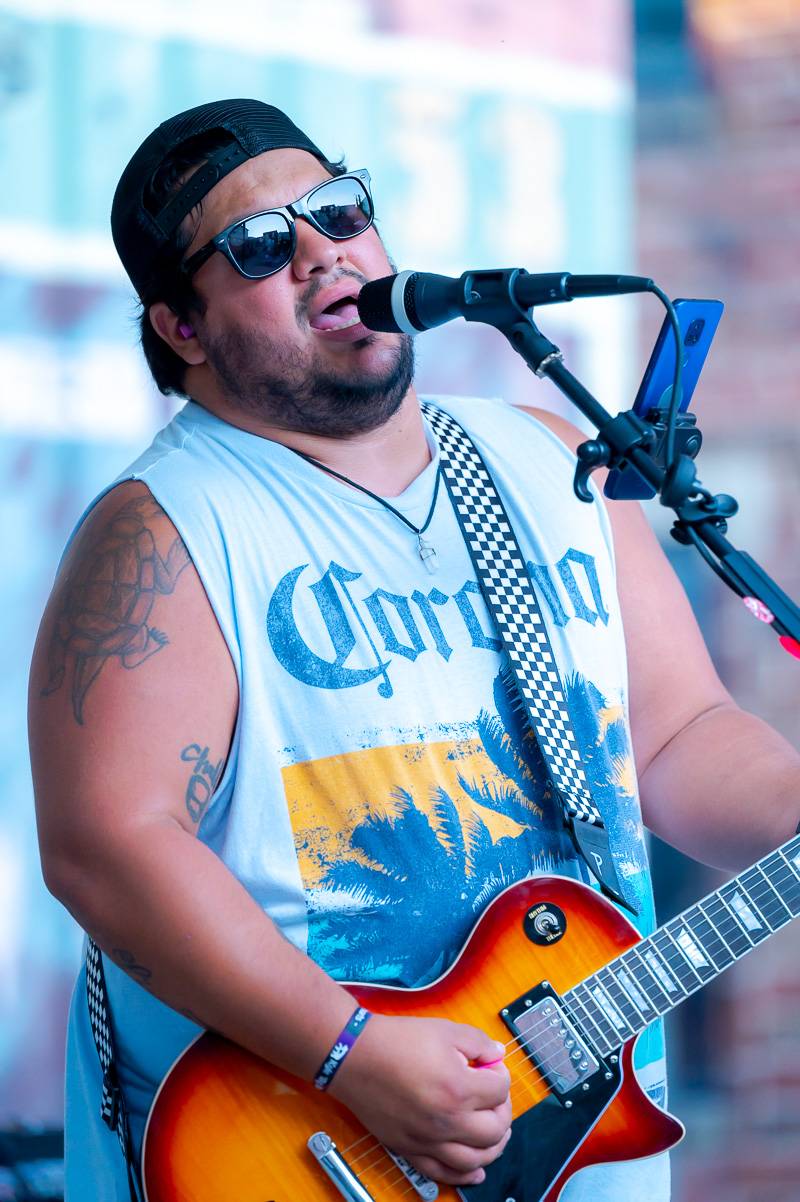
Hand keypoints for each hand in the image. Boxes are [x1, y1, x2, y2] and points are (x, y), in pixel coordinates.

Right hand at [329, 1014, 511, 1186]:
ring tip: (494, 1130)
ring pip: (476, 1160)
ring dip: (493, 1147)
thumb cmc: (397, 1040)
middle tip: (494, 1097)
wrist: (355, 1055)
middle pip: (495, 1130)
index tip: (490, 1067)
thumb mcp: (445, 1030)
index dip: (500, 1074)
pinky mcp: (411, 1150)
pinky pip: (444, 1173)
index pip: (500, 1090)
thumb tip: (498, 1055)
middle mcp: (446, 1121)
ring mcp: (428, 1140)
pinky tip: (476, 1170)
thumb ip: (478, 1043)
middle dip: (502, 1111)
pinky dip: (465, 1175)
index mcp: (458, 1088)